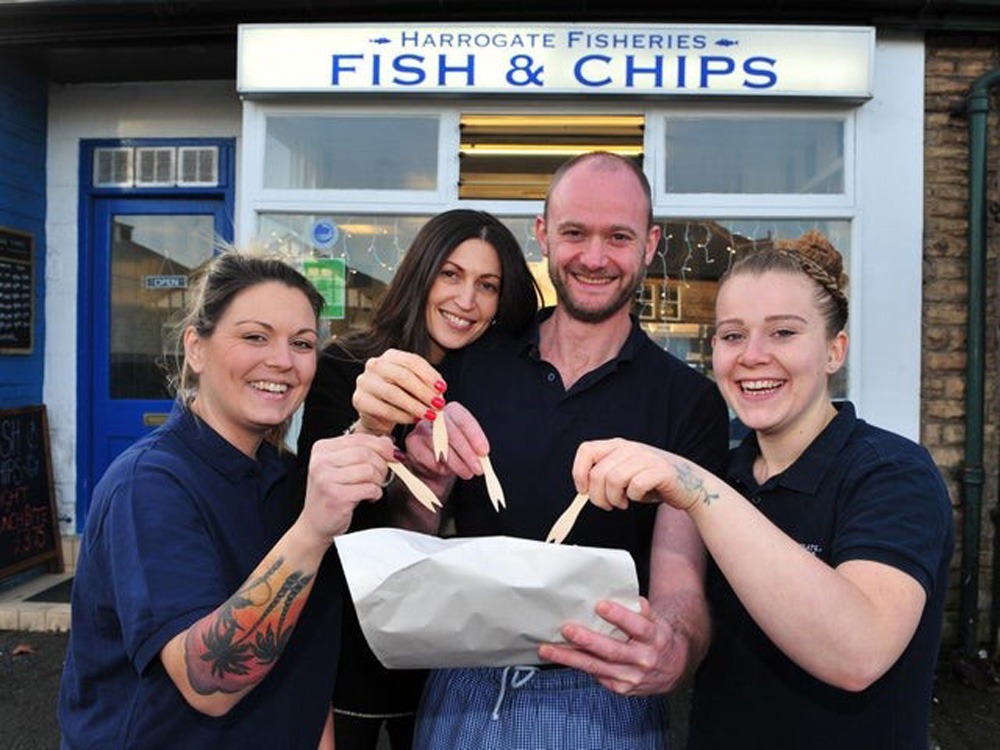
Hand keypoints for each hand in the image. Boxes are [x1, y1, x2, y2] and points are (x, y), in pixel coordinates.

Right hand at [299, 433, 396, 544]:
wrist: (315, 522)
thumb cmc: (331, 493)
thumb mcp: (344, 467)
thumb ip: (363, 450)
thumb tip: (387, 441)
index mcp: (322, 448)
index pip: (359, 438)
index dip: (381, 445)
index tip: (392, 454)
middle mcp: (321, 461)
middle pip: (365, 453)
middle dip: (381, 464)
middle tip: (382, 475)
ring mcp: (326, 479)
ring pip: (368, 470)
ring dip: (378, 480)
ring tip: (373, 487)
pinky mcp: (336, 496)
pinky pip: (369, 488)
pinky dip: (375, 493)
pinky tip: (369, 496)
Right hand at [352, 349, 446, 435]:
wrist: (378, 415)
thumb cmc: (401, 396)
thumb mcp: (414, 385)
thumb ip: (426, 384)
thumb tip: (440, 392)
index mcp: (390, 356)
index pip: (412, 361)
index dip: (429, 375)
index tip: (443, 389)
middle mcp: (375, 365)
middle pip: (402, 376)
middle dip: (423, 391)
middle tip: (439, 405)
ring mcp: (365, 382)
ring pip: (393, 393)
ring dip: (415, 406)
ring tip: (430, 415)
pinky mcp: (359, 400)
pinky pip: (384, 409)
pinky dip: (403, 416)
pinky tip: (414, 420)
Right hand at [405, 401, 489, 480]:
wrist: (432, 467)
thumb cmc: (452, 454)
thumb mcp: (466, 448)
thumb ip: (474, 449)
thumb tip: (482, 457)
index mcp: (452, 411)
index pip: (464, 420)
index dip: (475, 437)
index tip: (484, 452)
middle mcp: (435, 416)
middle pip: (452, 432)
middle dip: (467, 453)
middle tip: (478, 468)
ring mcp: (421, 428)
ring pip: (440, 445)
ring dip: (457, 463)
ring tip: (467, 473)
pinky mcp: (412, 443)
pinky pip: (428, 456)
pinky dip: (441, 467)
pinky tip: (447, 471)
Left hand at [537, 597, 693, 694]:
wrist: (675, 667)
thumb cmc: (659, 637)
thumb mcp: (657, 620)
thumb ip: (641, 610)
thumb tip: (626, 597)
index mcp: (654, 638)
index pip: (638, 626)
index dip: (619, 616)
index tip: (600, 605)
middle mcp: (643, 660)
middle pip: (612, 650)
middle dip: (587, 640)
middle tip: (567, 628)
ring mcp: (632, 677)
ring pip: (597, 667)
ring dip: (571, 658)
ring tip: (548, 649)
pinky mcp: (621, 688)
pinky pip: (596, 675)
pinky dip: (577, 666)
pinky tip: (561, 658)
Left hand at [572, 438, 703, 512]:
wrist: (690, 484)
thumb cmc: (653, 482)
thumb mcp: (624, 474)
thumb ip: (604, 476)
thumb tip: (583, 490)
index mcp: (618, 446)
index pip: (587, 450)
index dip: (579, 472)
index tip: (583, 490)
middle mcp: (630, 448)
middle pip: (598, 473)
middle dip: (598, 497)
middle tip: (608, 505)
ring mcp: (646, 457)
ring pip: (614, 479)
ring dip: (615, 499)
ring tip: (623, 503)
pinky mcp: (660, 470)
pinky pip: (636, 486)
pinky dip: (634, 497)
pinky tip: (639, 498)